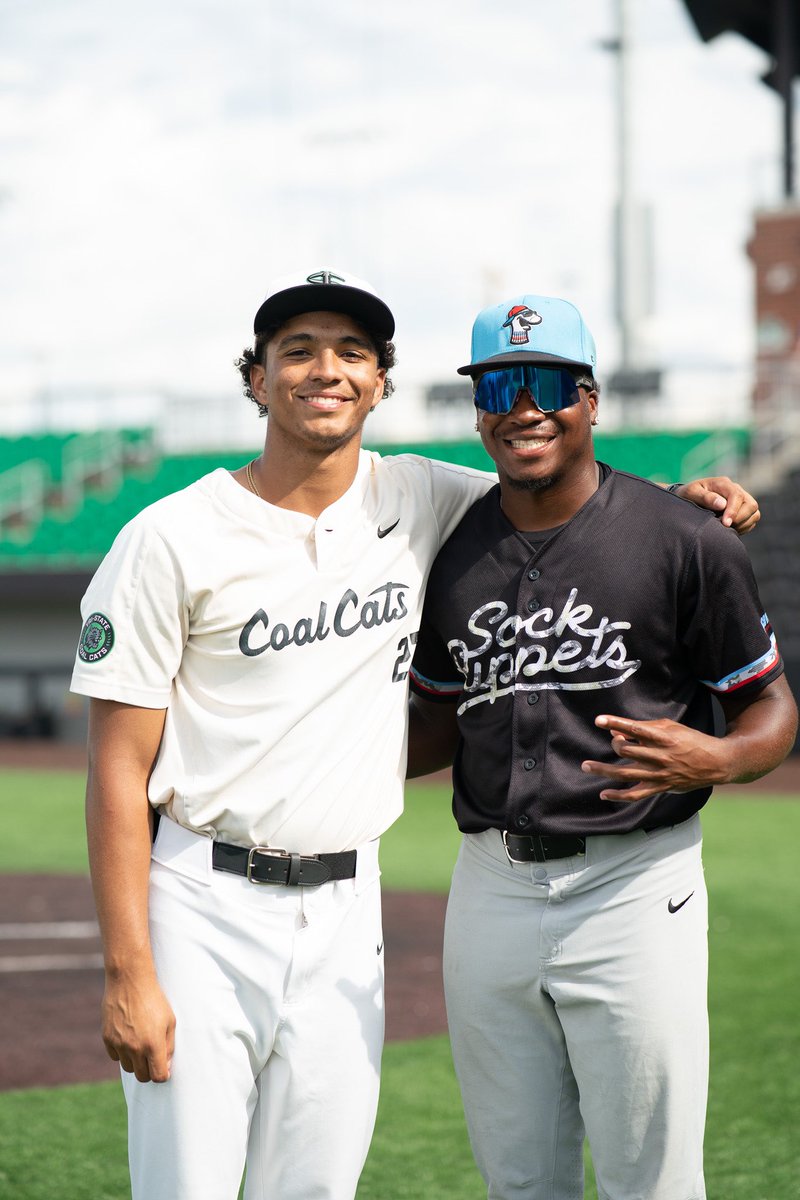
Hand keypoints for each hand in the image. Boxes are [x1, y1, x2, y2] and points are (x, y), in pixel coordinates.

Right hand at [101, 968, 175, 1082]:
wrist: (130, 981)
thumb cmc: (154, 999)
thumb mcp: (170, 1020)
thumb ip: (169, 1046)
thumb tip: (166, 1066)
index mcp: (153, 1044)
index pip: (158, 1076)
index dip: (163, 1074)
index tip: (164, 1068)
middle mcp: (135, 1048)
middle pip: (142, 1076)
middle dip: (149, 1070)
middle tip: (152, 1057)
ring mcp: (119, 1044)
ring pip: (128, 1068)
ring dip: (135, 1062)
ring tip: (140, 1044)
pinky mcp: (107, 1038)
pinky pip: (115, 1056)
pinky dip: (122, 1052)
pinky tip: (128, 1038)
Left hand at [581, 713, 727, 802]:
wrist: (715, 763)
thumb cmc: (690, 741)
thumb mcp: (671, 727)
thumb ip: (645, 728)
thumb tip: (618, 731)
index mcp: (663, 737)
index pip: (635, 729)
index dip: (616, 723)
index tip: (598, 720)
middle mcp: (660, 756)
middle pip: (626, 751)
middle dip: (614, 745)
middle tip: (614, 741)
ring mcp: (659, 774)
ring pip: (625, 774)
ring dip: (603, 770)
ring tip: (586, 766)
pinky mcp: (660, 787)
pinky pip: (636, 795)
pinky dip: (619, 796)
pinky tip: (604, 794)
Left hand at [676, 477, 759, 533]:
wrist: (688, 499)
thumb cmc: (687, 495)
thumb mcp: (691, 493)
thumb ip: (705, 497)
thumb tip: (721, 504)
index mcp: (723, 483)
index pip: (737, 495)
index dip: (733, 511)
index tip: (725, 523)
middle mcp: (736, 490)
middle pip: (751, 504)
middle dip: (740, 519)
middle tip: (724, 527)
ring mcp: (741, 500)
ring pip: (754, 513)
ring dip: (743, 524)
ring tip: (726, 529)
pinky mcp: (743, 510)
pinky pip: (752, 520)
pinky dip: (744, 527)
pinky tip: (730, 530)